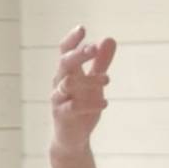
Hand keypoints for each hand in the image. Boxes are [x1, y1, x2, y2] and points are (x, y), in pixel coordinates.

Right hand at [50, 24, 116, 154]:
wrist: (72, 139)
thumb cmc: (82, 107)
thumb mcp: (94, 83)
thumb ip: (101, 62)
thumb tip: (109, 39)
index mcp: (67, 72)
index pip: (65, 51)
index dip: (72, 40)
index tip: (82, 28)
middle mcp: (60, 83)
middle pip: (64, 63)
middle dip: (78, 54)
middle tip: (93, 48)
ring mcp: (59, 99)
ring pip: (68, 84)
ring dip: (89, 80)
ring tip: (108, 79)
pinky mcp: (63, 116)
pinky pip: (73, 107)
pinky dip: (89, 104)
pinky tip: (104, 103)